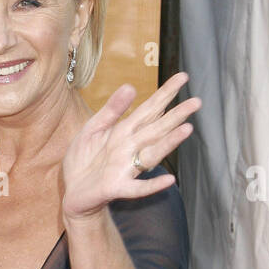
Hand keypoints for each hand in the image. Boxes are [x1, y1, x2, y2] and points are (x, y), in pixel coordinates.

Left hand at [62, 72, 198, 221]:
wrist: (71, 191)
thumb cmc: (83, 159)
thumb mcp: (93, 129)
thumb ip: (111, 110)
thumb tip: (130, 86)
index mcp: (124, 131)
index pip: (149, 109)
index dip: (165, 93)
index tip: (183, 77)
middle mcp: (130, 148)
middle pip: (156, 129)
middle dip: (176, 115)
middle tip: (197, 102)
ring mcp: (126, 168)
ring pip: (152, 154)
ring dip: (169, 143)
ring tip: (186, 130)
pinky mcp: (117, 187)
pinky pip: (138, 188)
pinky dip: (153, 184)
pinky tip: (169, 180)